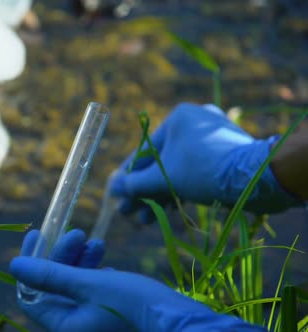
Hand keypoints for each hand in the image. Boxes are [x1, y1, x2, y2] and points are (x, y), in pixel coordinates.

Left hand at [11, 230, 264, 331]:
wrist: (180, 323)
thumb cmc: (134, 304)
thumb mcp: (88, 284)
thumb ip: (50, 275)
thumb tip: (13, 266)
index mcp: (63, 328)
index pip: (31, 294)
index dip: (32, 262)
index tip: (38, 234)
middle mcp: (74, 329)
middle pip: (53, 287)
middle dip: (62, 257)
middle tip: (76, 232)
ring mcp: (91, 324)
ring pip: (73, 286)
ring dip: (79, 260)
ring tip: (95, 241)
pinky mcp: (107, 317)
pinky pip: (90, 292)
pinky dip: (93, 272)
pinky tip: (102, 256)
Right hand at [109, 103, 300, 222]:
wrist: (256, 179)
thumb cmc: (204, 171)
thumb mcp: (164, 178)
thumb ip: (135, 184)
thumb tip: (113, 189)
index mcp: (178, 118)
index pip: (144, 151)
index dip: (128, 177)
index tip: (117, 196)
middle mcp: (194, 123)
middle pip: (160, 162)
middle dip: (144, 191)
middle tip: (129, 212)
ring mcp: (211, 139)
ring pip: (176, 170)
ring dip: (159, 195)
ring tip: (146, 220)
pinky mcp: (224, 156)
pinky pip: (193, 172)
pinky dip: (178, 190)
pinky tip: (166, 211)